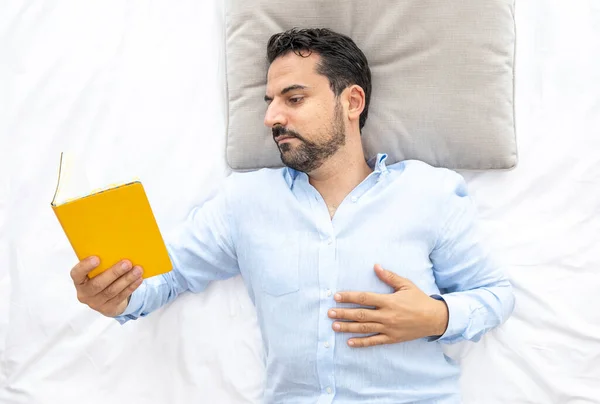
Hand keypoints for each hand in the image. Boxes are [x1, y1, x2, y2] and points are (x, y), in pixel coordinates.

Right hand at [70, 256, 143, 316]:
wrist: (107, 300)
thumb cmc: (101, 278)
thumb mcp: (97, 271)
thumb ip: (102, 263)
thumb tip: (118, 248)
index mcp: (79, 281)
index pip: (76, 273)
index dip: (85, 266)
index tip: (96, 258)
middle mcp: (85, 293)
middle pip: (98, 284)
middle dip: (114, 273)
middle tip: (127, 263)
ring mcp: (96, 303)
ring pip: (112, 291)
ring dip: (126, 279)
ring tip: (138, 270)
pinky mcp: (108, 309)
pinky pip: (121, 297)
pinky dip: (131, 287)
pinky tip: (138, 279)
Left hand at [328, 264, 448, 347]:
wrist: (435, 318)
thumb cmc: (419, 300)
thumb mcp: (406, 285)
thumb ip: (389, 277)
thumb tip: (376, 266)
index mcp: (389, 301)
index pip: (364, 298)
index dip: (349, 297)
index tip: (336, 297)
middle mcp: (387, 315)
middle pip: (360, 314)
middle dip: (343, 313)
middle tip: (329, 313)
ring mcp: (389, 328)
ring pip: (364, 328)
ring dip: (348, 328)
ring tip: (334, 326)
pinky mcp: (392, 338)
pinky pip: (374, 341)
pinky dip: (361, 343)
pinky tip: (350, 342)